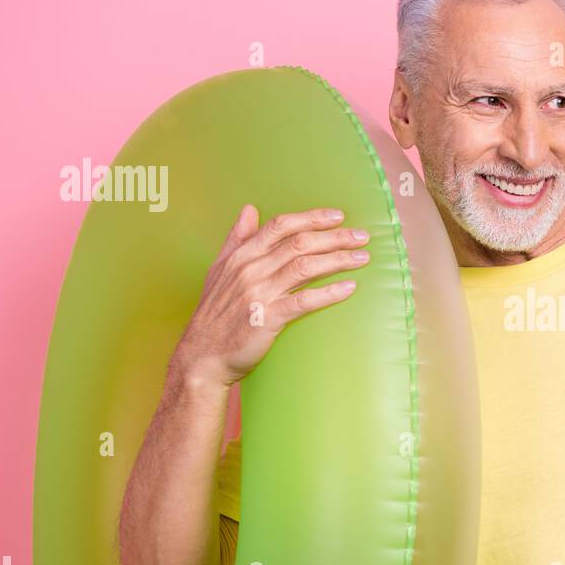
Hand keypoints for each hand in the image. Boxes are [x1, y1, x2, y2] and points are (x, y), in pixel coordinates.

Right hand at [172, 204, 370, 386]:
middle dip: (334, 237)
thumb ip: (236, 238)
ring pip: (305, 267)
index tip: (338, 216)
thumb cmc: (214, 314)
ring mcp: (259, 293)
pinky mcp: (268, 318)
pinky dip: (329, 293)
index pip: (281, 226)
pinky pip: (304, 301)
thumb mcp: (219, 269)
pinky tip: (349, 288)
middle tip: (362, 236)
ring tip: (362, 258)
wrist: (203, 356)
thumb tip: (249, 209)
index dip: (312, 218)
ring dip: (338, 260)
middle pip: (299, 243)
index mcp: (241, 255)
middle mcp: (251, 269)